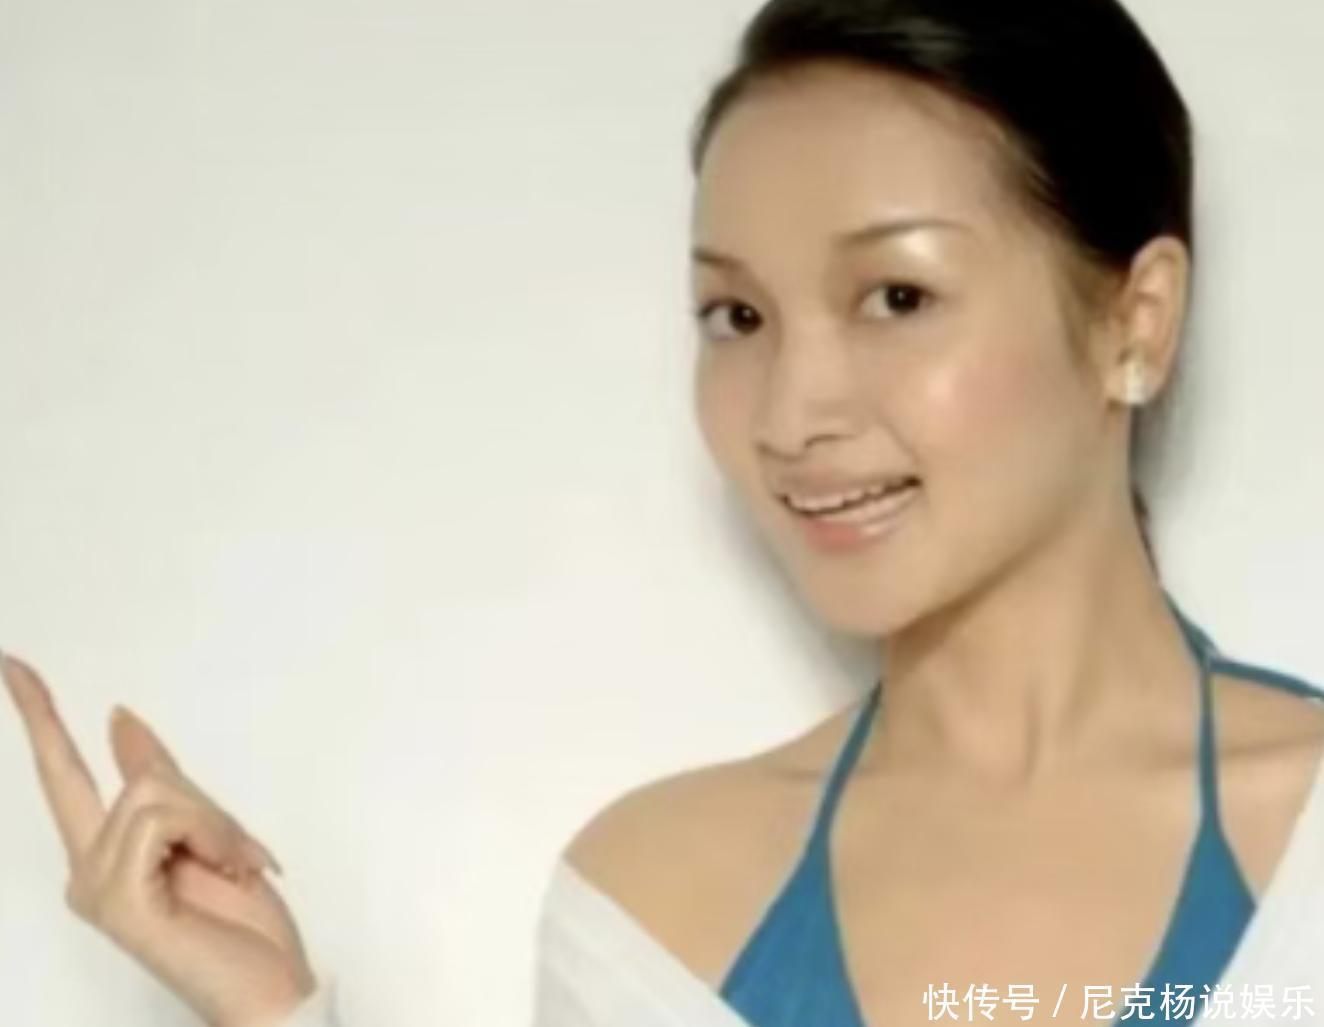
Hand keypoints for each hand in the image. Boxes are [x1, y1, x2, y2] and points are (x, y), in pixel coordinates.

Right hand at [2, 651, 318, 1026]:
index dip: (37, 714)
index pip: (62, 772)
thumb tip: (117, 715)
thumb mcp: (207, 834)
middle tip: (241, 858)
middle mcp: (86, 872)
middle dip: (207, 806)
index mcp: (103, 856)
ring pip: (157, 793)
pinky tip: (227, 876)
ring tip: (234, 871)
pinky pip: (162, 820)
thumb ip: (158, 778)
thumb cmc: (242, 924)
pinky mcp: (118, 902)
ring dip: (218, 824)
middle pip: (144, 779)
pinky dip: (212, 836)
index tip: (15, 661)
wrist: (271, 989)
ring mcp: (96, 889)